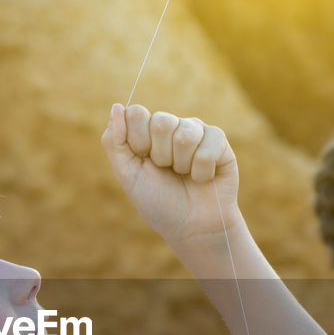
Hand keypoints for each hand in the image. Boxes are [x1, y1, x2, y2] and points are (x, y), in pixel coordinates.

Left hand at [100, 103, 240, 245]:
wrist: (191, 227)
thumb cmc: (159, 203)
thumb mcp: (127, 175)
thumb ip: (114, 142)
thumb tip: (116, 107)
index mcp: (147, 131)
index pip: (137, 113)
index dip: (138, 140)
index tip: (143, 161)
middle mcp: (172, 126)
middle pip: (161, 122)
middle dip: (160, 155)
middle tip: (166, 170)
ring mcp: (196, 131)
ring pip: (185, 135)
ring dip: (182, 165)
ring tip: (185, 175)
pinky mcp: (219, 141)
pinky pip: (207, 148)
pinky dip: (202, 172)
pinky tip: (203, 178)